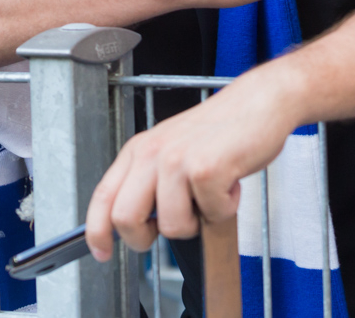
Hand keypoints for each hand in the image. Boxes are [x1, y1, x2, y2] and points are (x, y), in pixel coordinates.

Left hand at [85, 69, 299, 258]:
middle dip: (144, 239)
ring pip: (170, 226)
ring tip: (209, 197)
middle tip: (169, 229)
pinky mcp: (205, 169)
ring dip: (196, 223)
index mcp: (139, 150)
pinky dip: (225, 209)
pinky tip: (229, 185)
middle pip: (124, 218)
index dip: (96, 231)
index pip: (103, 196)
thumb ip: (150, 181)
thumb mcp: (172, 149)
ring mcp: (176, 160)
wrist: (259, 102)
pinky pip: (210, 216)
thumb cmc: (220, 130)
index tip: (102, 252)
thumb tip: (138, 224)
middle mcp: (151, 153)